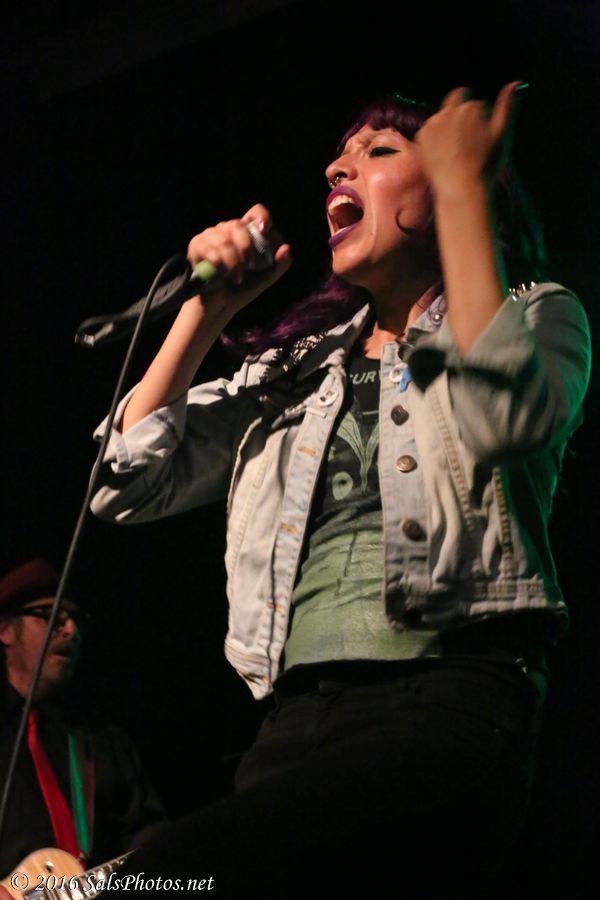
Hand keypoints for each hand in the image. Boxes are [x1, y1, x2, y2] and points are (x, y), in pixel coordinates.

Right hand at [186, 203, 291, 317]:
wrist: (221, 306)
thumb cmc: (242, 289)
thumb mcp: (266, 278)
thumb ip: (280, 265)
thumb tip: (287, 248)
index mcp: (246, 233)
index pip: (255, 212)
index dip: (261, 217)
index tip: (265, 230)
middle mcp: (227, 229)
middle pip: (237, 225)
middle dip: (246, 247)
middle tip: (250, 266)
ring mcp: (210, 235)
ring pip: (223, 239)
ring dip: (233, 261)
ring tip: (236, 278)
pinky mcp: (196, 245)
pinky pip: (209, 248)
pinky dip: (219, 264)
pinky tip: (222, 275)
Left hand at [414, 81, 523, 193]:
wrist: (461, 189)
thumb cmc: (486, 163)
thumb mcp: (502, 133)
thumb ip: (508, 105)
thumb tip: (517, 83)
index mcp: (471, 107)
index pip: (473, 104)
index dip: (478, 119)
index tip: (478, 138)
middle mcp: (449, 110)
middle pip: (455, 103)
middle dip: (460, 115)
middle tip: (465, 142)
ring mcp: (433, 123)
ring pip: (441, 117)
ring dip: (446, 127)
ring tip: (454, 151)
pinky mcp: (421, 136)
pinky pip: (429, 131)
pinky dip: (434, 139)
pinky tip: (443, 154)